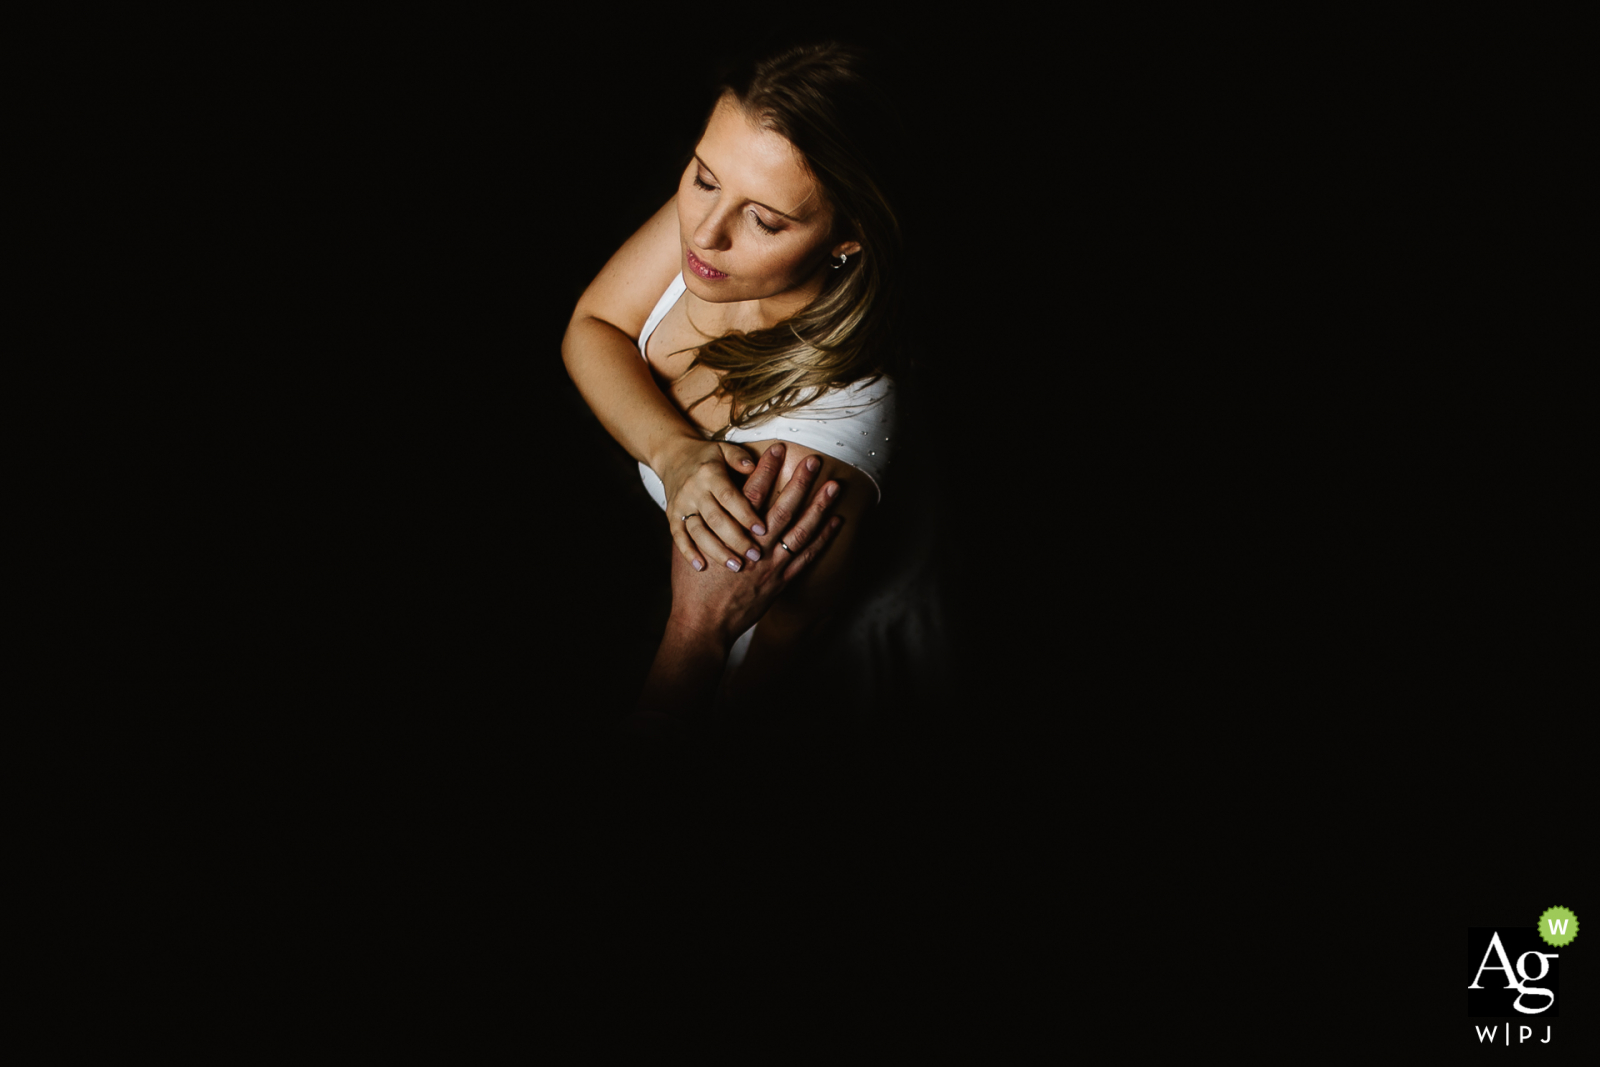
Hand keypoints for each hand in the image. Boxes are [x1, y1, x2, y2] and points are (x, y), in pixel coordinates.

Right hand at [657, 439, 766, 574]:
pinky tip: (701, 567)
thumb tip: (752, 466)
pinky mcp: (671, 516)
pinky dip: (688, 552)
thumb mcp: (724, 449)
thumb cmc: (708, 456)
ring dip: (716, 551)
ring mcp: (680, 505)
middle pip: (715, 519)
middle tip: (755, 556)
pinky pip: (678, 537)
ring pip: (698, 532)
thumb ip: (739, 457)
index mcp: (709, 474)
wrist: (672, 456)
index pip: (729, 497)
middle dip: (736, 539)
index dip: (745, 514)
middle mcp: (693, 491)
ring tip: (736, 566)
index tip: (762, 530)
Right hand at [667, 442, 844, 649]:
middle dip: (801, 481)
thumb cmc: (692, 584)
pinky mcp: (781, 581)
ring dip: (820, 506)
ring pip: (802, 530)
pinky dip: (823, 539)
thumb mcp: (690, 544)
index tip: (779, 447)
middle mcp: (757, 546)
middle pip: (783, 507)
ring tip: (834, 486)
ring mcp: (772, 565)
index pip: (752, 492)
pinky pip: (807, 556)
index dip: (767, 468)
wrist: (703, 622)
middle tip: (815, 460)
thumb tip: (710, 496)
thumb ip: (704, 520)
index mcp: (732, 533)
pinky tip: (836, 522)